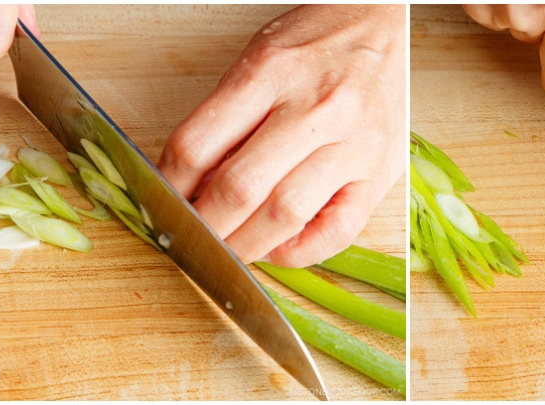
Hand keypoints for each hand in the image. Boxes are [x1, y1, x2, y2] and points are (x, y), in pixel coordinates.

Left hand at [158, 5, 405, 266]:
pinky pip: (339, 230)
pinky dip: (301, 251)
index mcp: (270, 73)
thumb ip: (226, 118)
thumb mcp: (257, 60)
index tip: (164, 203)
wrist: (380, 23)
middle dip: (204, 226)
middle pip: (240, 187)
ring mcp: (353, 144)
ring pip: (286, 214)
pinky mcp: (380, 171)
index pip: (197, 146)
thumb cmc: (315, 43)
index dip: (169, 187)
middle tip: (192, 238)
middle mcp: (315, 109)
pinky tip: (279, 246)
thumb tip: (189, 184)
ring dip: (246, 245)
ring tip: (229, 249)